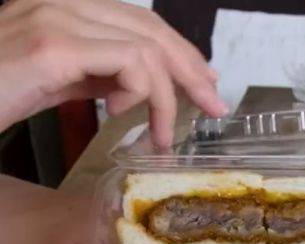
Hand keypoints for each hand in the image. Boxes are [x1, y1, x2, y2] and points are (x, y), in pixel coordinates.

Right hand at [0, 0, 227, 147]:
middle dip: (191, 70)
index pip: (140, 22)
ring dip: (168, 96)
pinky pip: (129, 63)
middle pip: (151, 28)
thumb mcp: (58, 81)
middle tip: (213, 105)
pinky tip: (121, 116)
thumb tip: (141, 86)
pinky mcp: (54, 45)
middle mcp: (64, 2)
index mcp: (67, 7)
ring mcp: (58, 18)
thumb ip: (99, 74)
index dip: (180, 51)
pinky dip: (141, 93)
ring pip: (146, 48)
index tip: (205, 82)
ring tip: (164, 133)